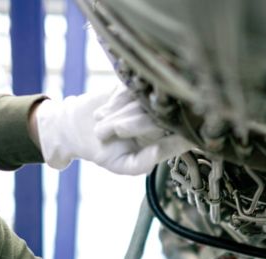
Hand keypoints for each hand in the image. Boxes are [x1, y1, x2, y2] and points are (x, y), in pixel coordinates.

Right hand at [33, 85, 192, 174]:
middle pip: (156, 117)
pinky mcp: (132, 86)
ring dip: (118, 115)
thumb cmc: (106, 151)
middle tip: (115, 131)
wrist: (81, 128)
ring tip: (103, 128)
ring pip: (141, 103)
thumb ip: (140, 164)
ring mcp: (146, 102)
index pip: (178, 139)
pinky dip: (115, 102)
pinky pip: (128, 90)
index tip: (185, 139)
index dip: (181, 139)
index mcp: (161, 141)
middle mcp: (158, 120)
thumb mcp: (121, 165)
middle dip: (134, 124)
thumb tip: (156, 157)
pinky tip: (104, 112)